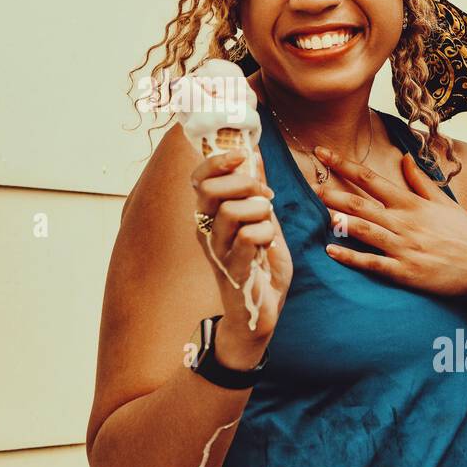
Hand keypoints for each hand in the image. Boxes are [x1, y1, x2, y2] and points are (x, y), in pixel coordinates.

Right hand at [189, 147, 293, 356]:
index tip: (241, 155)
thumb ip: (256, 189)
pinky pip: (249, 237)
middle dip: (245, 183)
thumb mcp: (261, 220)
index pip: (199, 178)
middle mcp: (207, 232)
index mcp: (209, 216)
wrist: (262, 313)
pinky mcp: (234, 270)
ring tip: (268, 223)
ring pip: (230, 211)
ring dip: (259, 211)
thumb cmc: (260, 265)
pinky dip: (266, 234)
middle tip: (264, 195)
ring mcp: (218, 252)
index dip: (217, 160)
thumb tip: (253, 153)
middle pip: (211, 190)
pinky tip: (268, 244)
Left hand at [313, 143, 466, 310]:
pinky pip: (373, 264)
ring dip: (342, 221)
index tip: (322, 153)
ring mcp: (405, 247)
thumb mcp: (444, 202)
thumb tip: (404, 157)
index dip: (343, 165)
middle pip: (362, 203)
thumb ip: (419, 181)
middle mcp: (405, 222)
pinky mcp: (406, 272)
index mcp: (412, 203)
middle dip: (334, 192)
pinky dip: (352, 257)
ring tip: (320, 212)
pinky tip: (331, 252)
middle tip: (310, 183)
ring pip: (366, 231)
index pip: (371, 178)